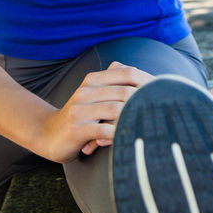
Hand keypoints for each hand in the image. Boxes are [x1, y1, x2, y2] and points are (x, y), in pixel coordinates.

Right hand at [37, 62, 151, 162]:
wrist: (47, 134)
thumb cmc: (80, 117)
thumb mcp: (94, 95)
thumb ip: (113, 83)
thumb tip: (143, 76)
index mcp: (93, 80)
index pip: (127, 73)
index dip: (148, 80)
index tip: (165, 91)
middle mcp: (86, 91)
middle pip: (125, 91)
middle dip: (146, 100)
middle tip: (162, 111)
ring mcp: (80, 110)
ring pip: (116, 110)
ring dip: (134, 118)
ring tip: (148, 126)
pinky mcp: (76, 129)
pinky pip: (104, 131)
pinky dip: (119, 134)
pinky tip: (128, 139)